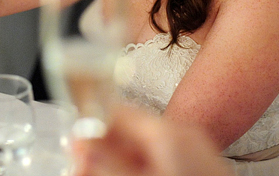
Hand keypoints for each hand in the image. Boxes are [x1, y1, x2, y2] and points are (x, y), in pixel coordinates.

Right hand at [74, 106, 230, 175]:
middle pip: (130, 131)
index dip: (92, 128)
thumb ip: (107, 163)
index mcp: (169, 131)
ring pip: (145, 148)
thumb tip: (80, 142)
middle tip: (85, 170)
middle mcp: (185, 133)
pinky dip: (144, 167)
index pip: (118, 111)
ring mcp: (196, 149)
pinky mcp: (202, 166)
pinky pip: (164, 159)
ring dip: (122, 163)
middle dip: (104, 152)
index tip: (76, 150)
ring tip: (104, 175)